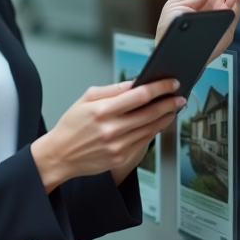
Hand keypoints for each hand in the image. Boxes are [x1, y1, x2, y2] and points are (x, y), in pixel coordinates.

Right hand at [31, 78, 185, 193]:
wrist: (60, 154)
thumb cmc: (72, 125)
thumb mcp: (86, 99)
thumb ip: (111, 90)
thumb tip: (134, 83)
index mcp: (102, 110)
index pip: (140, 95)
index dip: (160, 88)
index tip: (171, 83)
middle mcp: (111, 129)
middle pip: (150, 113)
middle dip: (169, 103)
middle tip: (179, 97)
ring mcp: (117, 145)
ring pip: (150, 128)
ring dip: (166, 117)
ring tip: (173, 109)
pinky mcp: (121, 157)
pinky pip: (144, 142)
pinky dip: (154, 130)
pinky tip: (158, 123)